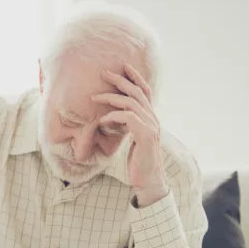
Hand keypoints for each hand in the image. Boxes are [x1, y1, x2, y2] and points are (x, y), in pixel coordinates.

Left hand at [93, 64, 167, 206]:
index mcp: (151, 118)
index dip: (136, 77)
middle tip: (103, 73)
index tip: (123, 66)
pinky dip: (113, 116)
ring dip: (111, 97)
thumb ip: (128, 125)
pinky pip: (128, 118)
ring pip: (131, 102)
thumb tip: (114, 115)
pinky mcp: (145, 136)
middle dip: (120, 80)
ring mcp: (151, 127)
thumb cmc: (138, 162)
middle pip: (138, 91)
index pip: (145, 91)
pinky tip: (101, 120)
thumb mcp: (133, 139)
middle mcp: (154, 119)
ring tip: (95, 97)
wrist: (149, 181)